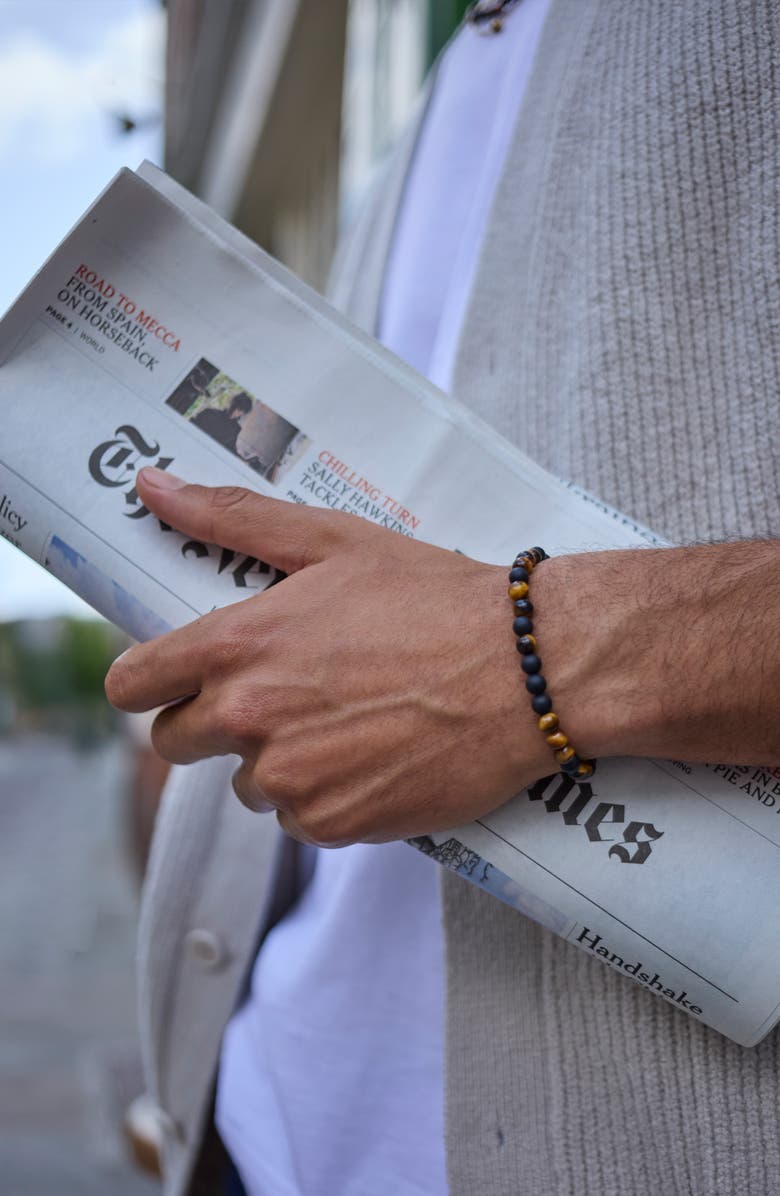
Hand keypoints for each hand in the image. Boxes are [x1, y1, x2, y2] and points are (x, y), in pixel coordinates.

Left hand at [105, 468, 552, 845]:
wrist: (529, 670)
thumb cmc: (435, 597)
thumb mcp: (333, 540)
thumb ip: (232, 517)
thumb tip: (149, 485)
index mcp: (239, 644)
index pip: (133, 684)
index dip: (148, 680)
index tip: (172, 678)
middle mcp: (250, 718)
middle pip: (175, 741)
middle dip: (211, 721)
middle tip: (280, 693)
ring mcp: (291, 779)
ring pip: (246, 783)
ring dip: (278, 760)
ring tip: (345, 720)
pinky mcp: (334, 824)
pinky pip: (300, 819)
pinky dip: (326, 796)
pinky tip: (373, 756)